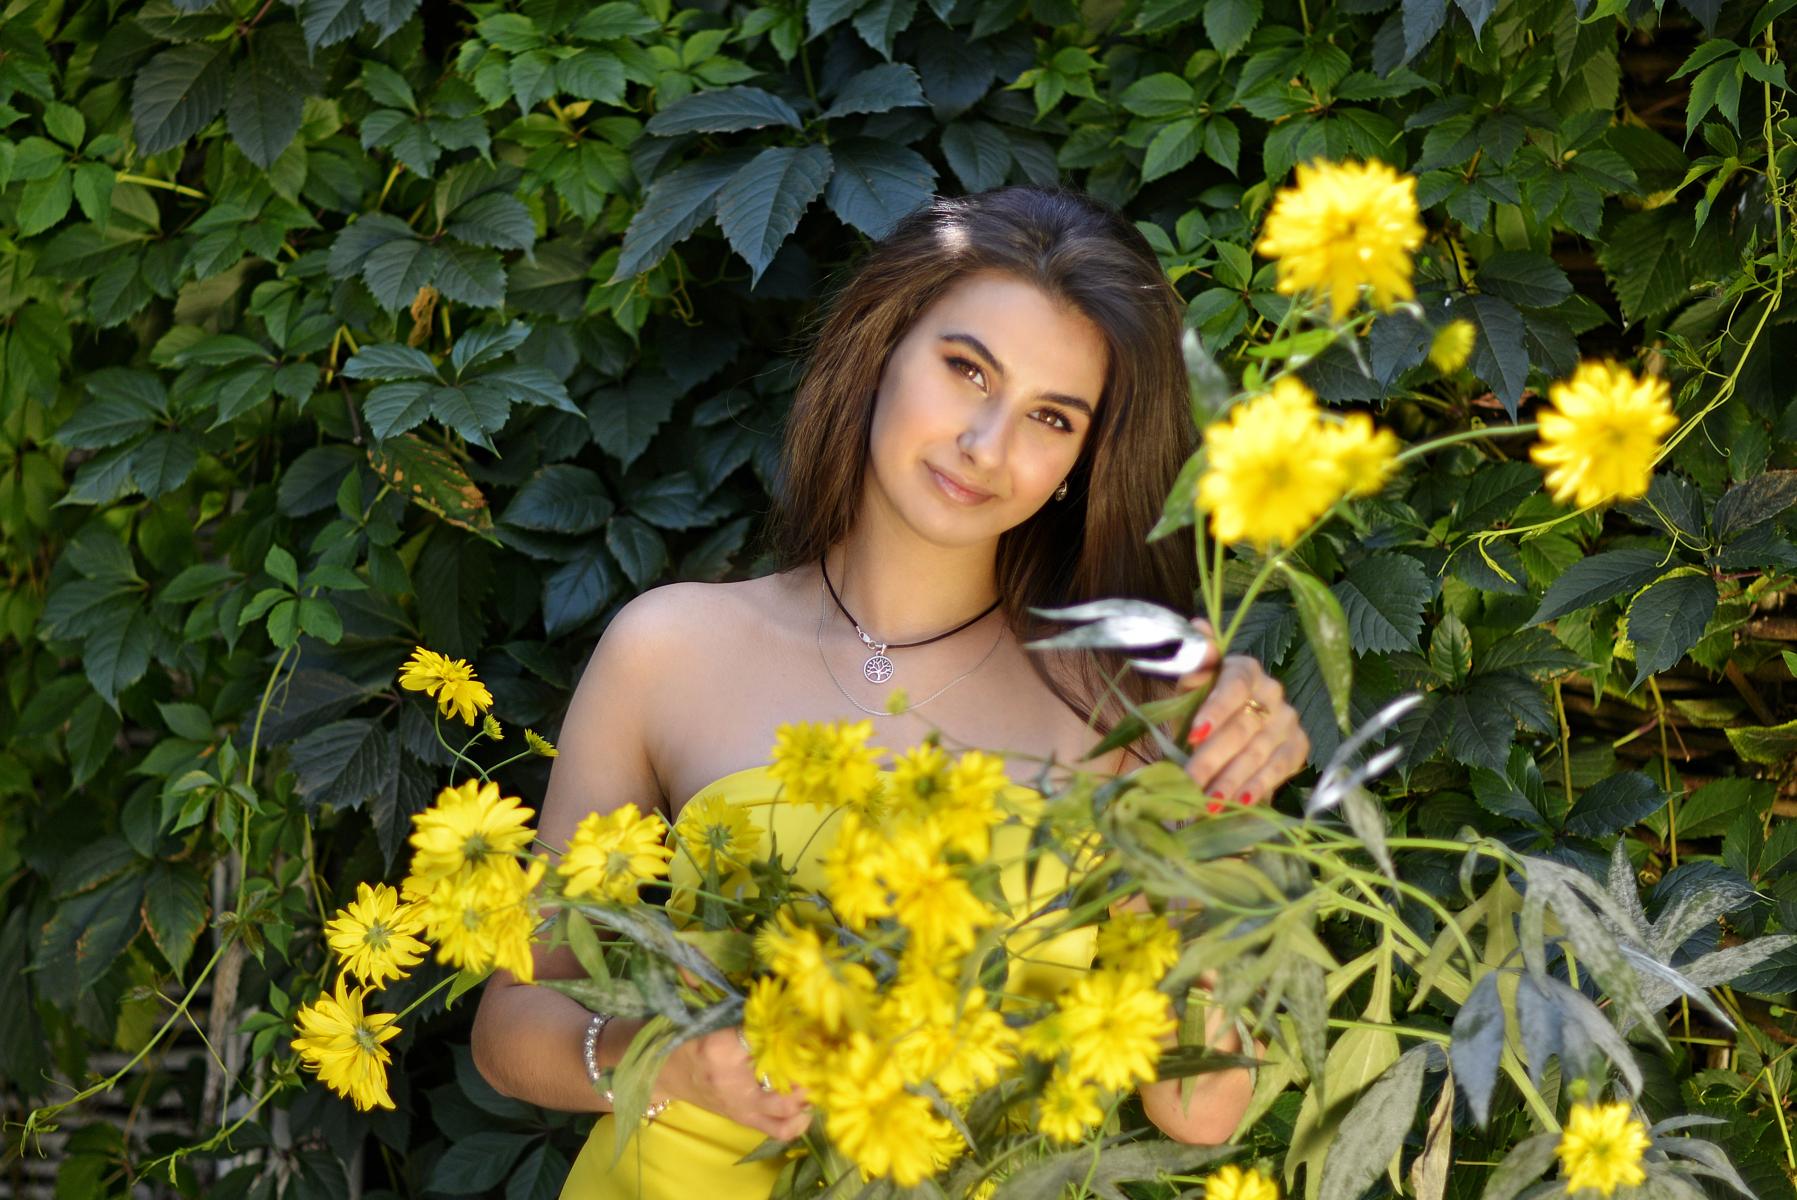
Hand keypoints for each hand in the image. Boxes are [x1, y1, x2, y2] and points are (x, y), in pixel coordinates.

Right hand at [657, 1026, 811, 1141]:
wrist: (670, 1073)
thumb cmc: (696, 1042)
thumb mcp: (719, 1024)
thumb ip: (755, 1024)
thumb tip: (798, 1016)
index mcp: (722, 1050)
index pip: (769, 1040)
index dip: (797, 1034)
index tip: (815, 1027)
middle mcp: (733, 1084)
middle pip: (786, 1082)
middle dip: (810, 1072)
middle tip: (824, 1057)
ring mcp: (741, 1108)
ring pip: (788, 1112)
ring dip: (809, 1096)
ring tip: (818, 1079)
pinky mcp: (746, 1120)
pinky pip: (781, 1129)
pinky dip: (800, 1118)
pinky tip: (808, 1101)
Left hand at [1174, 618, 1308, 810]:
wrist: (1226, 730)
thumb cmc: (1201, 706)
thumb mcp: (1189, 688)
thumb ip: (1193, 663)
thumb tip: (1196, 628)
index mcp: (1243, 669)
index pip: (1232, 688)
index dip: (1213, 711)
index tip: (1193, 735)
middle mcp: (1272, 691)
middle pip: (1242, 728)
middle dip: (1213, 758)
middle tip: (1189, 781)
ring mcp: (1288, 720)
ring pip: (1259, 753)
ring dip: (1231, 780)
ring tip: (1207, 802)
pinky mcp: (1298, 746)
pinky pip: (1279, 769)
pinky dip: (1258, 787)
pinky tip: (1240, 802)